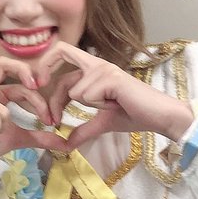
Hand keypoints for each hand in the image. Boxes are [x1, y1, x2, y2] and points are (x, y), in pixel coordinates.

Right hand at [0, 58, 68, 180]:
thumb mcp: (19, 138)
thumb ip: (40, 137)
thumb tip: (66, 144)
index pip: (18, 77)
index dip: (36, 92)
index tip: (48, 115)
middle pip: (2, 63)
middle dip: (24, 72)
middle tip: (37, 87)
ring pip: (1, 103)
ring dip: (5, 122)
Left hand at [34, 43, 192, 147]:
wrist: (160, 116)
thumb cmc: (134, 115)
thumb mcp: (102, 123)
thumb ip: (83, 130)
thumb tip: (65, 144)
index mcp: (93, 68)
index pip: (61, 54)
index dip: (45, 66)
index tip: (37, 87)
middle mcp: (96, 63)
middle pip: (61, 71)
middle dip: (53, 99)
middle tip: (52, 119)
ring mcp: (104, 69)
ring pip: (75, 92)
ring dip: (91, 106)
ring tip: (113, 104)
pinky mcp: (110, 77)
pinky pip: (86, 97)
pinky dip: (100, 106)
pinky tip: (117, 103)